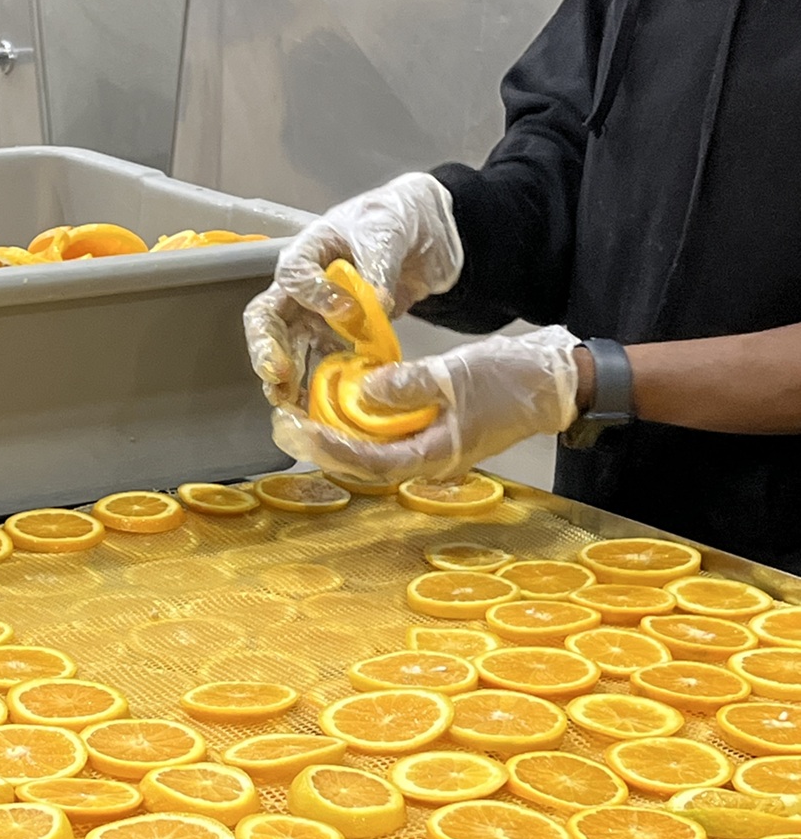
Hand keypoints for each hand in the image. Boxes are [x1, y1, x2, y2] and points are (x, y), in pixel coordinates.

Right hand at [243, 173, 463, 404]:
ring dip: (285, 378)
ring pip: (287, 348)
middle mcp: (303, 289)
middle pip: (269, 319)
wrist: (425, 235)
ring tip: (289, 403)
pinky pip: (319, 364)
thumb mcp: (387, 232)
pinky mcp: (337, 339)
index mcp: (308, 252)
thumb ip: (378, 266)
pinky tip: (319, 407)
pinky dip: (317, 387)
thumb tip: (374, 303)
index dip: (313, 295)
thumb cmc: (394, 220)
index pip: (292, 276)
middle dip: (268, 348)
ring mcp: (317, 316)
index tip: (345, 309)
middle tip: (278, 375)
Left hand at [269, 326, 580, 483]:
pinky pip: (392, 435)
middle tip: (284, 426)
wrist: (554, 382)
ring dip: (339, 437)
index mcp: (436, 455)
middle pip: (366, 463)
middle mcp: (430, 460)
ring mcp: (434, 448)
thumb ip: (410, 385)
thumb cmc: (513, 380)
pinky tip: (344, 406)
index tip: (301, 431)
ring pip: (376, 451)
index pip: (373, 461)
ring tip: (302, 419)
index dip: (334, 449)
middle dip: (324, 447)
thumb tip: (364, 391)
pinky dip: (365, 424)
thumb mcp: (457, 375)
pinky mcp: (437, 432)